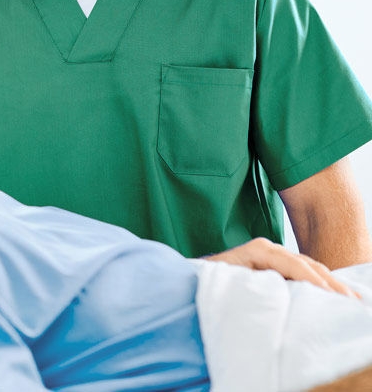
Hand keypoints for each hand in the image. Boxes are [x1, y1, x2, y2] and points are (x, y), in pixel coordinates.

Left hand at [203, 237, 360, 298]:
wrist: (196, 276)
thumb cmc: (209, 280)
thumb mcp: (230, 281)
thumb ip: (255, 283)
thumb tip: (280, 291)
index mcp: (258, 249)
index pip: (293, 263)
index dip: (313, 280)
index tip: (331, 296)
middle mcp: (268, 248)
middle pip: (307, 264)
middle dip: (330, 282)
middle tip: (352, 300)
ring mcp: (274, 256)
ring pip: (309, 268)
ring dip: (330, 283)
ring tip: (351, 298)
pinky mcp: (277, 265)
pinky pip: (304, 273)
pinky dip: (321, 282)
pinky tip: (337, 293)